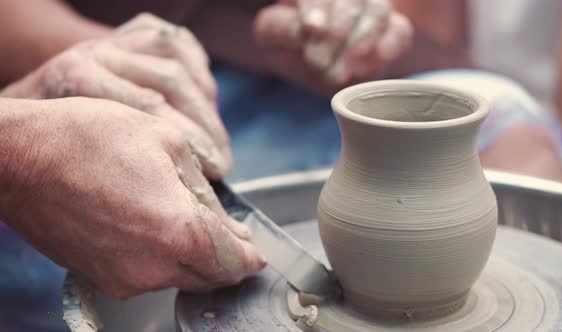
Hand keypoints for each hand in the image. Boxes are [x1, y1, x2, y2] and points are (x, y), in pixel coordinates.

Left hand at [1, 13, 230, 178]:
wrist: (48, 87)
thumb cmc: (57, 132)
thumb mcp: (65, 150)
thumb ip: (104, 164)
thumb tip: (163, 194)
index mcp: (75, 76)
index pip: (148, 107)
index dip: (189, 143)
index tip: (212, 173)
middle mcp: (101, 51)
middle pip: (170, 85)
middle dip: (205, 130)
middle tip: (222, 165)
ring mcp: (123, 40)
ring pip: (181, 68)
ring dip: (209, 111)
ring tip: (219, 144)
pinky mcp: (143, 31)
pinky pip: (186, 50)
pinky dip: (203, 80)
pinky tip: (210, 110)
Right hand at [1, 98, 264, 297]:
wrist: (22, 159)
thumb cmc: (89, 140)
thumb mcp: (168, 143)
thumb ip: (204, 188)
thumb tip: (222, 216)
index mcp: (179, 231)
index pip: (235, 260)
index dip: (252, 254)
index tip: (258, 248)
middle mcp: (154, 265)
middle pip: (211, 276)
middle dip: (226, 257)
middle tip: (230, 233)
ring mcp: (126, 277)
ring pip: (181, 276)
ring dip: (194, 256)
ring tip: (187, 221)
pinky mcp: (102, 277)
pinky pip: (150, 274)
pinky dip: (164, 257)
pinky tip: (155, 227)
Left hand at [254, 0, 412, 90]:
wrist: (313, 65)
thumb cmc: (289, 45)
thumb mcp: (271, 36)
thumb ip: (281, 27)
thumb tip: (308, 27)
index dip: (317, 7)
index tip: (312, 30)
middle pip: (351, 0)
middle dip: (336, 34)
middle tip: (320, 64)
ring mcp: (373, 6)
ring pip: (378, 10)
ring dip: (359, 43)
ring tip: (341, 71)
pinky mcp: (394, 29)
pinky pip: (401, 31)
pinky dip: (387, 47)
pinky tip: (368, 64)